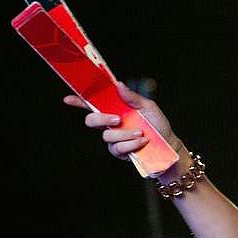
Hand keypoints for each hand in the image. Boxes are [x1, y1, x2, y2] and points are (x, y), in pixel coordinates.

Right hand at [64, 83, 182, 166]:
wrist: (169, 146)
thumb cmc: (158, 125)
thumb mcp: (148, 107)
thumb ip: (132, 97)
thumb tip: (119, 84)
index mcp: (115, 110)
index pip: (93, 104)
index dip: (79, 101)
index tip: (68, 99)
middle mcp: (111, 124)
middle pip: (91, 121)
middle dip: (101, 119)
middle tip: (117, 119)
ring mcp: (114, 139)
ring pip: (106, 136)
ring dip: (125, 134)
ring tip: (141, 133)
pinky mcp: (119, 152)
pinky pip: (117, 148)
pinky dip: (131, 144)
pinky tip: (141, 142)